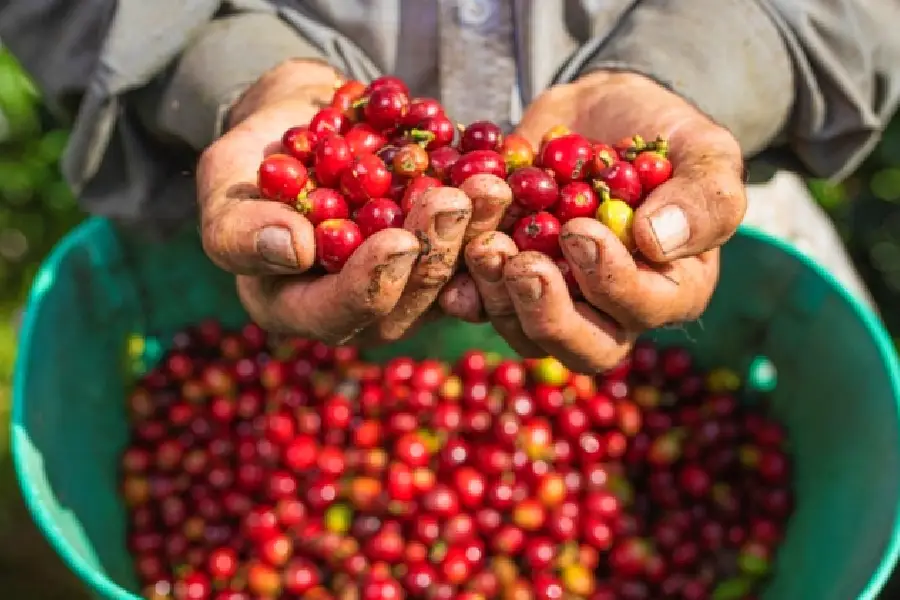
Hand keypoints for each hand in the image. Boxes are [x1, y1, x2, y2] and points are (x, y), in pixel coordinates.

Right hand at [197, 60, 507, 345]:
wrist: (308, 125)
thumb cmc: (254, 160)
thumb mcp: (225, 185)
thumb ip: (241, 228)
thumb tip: (293, 250)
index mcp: (298, 307)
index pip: (337, 313)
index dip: (370, 283)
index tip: (396, 241)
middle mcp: (360, 307)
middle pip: (405, 302)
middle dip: (432, 253)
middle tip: (454, 204)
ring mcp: (408, 284)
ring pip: (450, 276)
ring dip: (474, 233)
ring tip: (489, 186)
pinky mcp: (442, 254)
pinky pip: (474, 246)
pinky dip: (491, 218)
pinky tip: (506, 182)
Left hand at [442, 71, 745, 372]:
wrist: (596, 115)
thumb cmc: (663, 134)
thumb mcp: (704, 152)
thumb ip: (704, 197)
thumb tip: (658, 241)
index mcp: (670, 288)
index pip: (643, 310)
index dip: (610, 281)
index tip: (579, 230)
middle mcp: (611, 311)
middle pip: (582, 348)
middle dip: (547, 313)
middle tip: (523, 263)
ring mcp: (556, 301)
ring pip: (524, 332)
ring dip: (499, 295)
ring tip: (483, 244)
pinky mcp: (509, 283)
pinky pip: (482, 304)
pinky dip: (464, 288)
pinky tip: (453, 267)